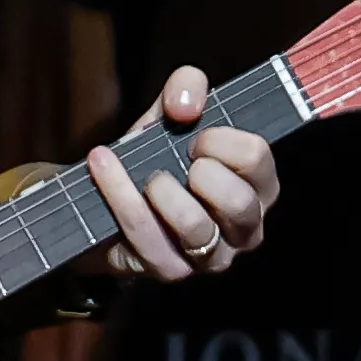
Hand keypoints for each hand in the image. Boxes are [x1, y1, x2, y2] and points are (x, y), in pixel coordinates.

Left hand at [85, 67, 279, 279]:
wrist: (105, 201)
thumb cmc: (157, 159)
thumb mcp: (173, 115)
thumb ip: (187, 89)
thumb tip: (185, 106)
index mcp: (258, 187)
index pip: (257, 158)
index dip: (221, 139)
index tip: (196, 135)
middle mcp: (245, 228)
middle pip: (238, 201)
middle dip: (200, 171)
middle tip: (178, 159)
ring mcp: (210, 257)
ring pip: (193, 225)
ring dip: (160, 190)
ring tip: (147, 175)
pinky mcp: (170, 271)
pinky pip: (144, 232)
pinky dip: (119, 195)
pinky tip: (101, 168)